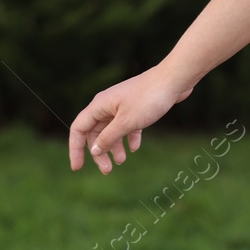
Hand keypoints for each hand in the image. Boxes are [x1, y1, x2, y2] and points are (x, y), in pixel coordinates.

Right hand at [68, 65, 193, 173]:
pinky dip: (129, 137)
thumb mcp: (126, 122)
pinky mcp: (136, 107)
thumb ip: (108, 137)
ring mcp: (122, 105)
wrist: (174, 80)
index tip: (77, 167)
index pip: (78, 129)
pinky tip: (135, 148)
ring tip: (121, 161)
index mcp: (99, 105)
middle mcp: (107, 105)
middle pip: (95, 132)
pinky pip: (127, 125)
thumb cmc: (149, 98)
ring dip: (114, 147)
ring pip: (111, 130)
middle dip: (99, 152)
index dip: (76, 149)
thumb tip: (94, 150)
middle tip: (107, 170)